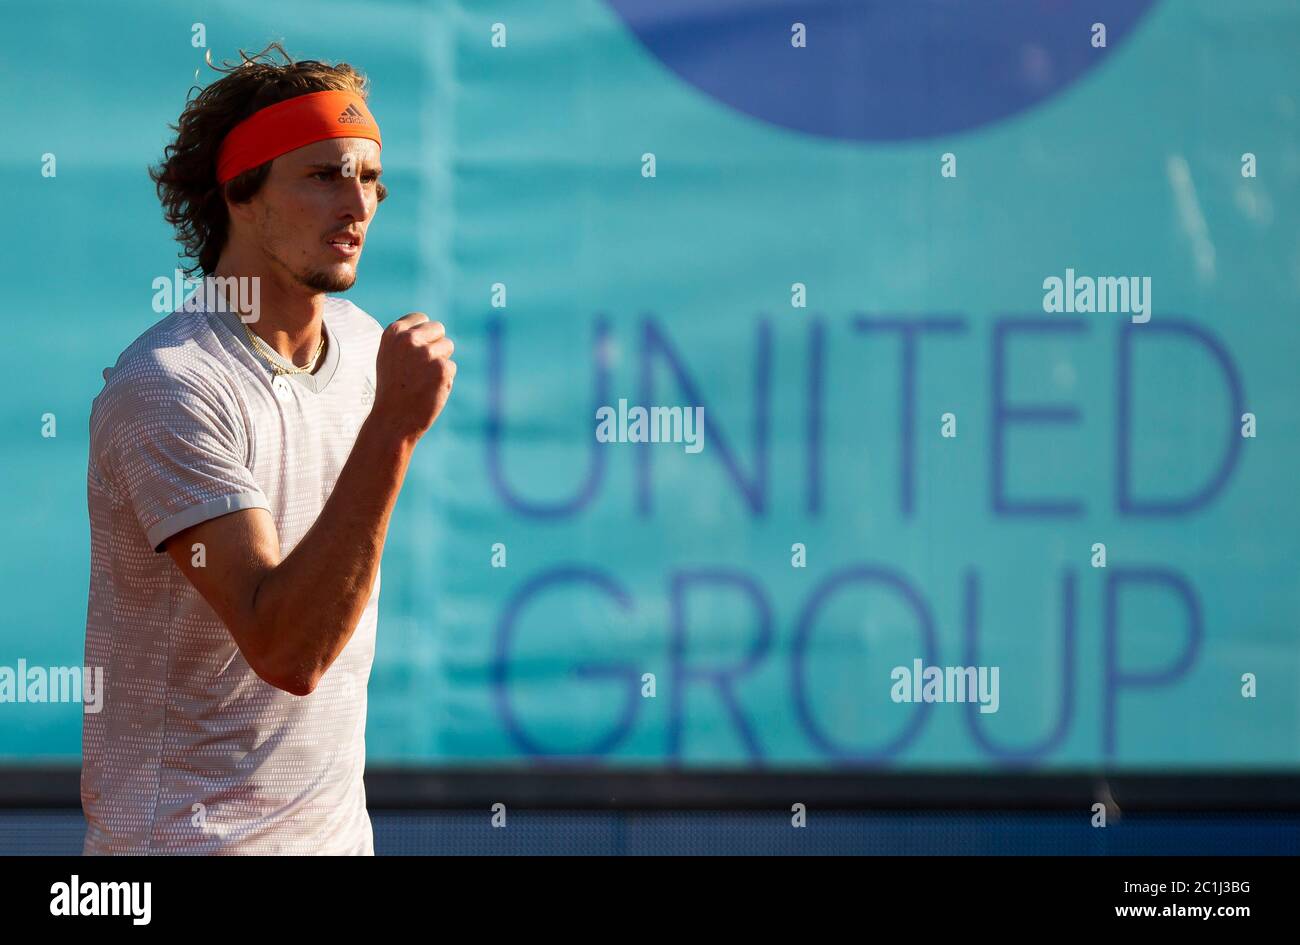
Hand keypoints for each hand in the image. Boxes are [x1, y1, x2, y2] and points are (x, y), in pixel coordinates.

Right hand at [370, 312, 455, 442]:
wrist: (393, 420)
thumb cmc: (392, 389)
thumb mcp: (389, 356)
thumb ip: (406, 339)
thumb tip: (430, 327)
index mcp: (394, 332)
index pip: (421, 319)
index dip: (423, 336)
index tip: (415, 352)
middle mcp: (409, 339)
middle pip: (439, 329)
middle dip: (435, 345)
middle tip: (420, 368)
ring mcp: (426, 353)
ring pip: (448, 346)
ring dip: (440, 362)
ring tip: (422, 379)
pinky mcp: (442, 369)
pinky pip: (452, 367)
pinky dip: (445, 379)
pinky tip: (429, 389)